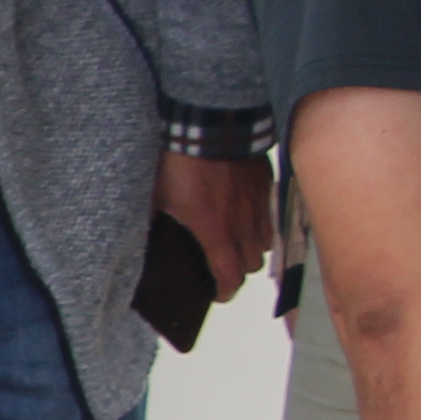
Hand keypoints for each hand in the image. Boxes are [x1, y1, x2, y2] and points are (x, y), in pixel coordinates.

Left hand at [157, 149, 275, 291]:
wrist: (210, 126)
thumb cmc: (183, 161)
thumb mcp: (160, 196)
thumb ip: (160, 220)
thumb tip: (151, 232)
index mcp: (215, 232)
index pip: (230, 276)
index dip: (224, 291)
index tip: (217, 293)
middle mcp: (242, 223)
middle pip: (252, 264)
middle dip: (238, 271)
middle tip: (223, 266)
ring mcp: (257, 203)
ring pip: (266, 241)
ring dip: (252, 248)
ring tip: (236, 242)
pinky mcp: (266, 184)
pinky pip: (269, 213)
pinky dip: (260, 221)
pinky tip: (246, 213)